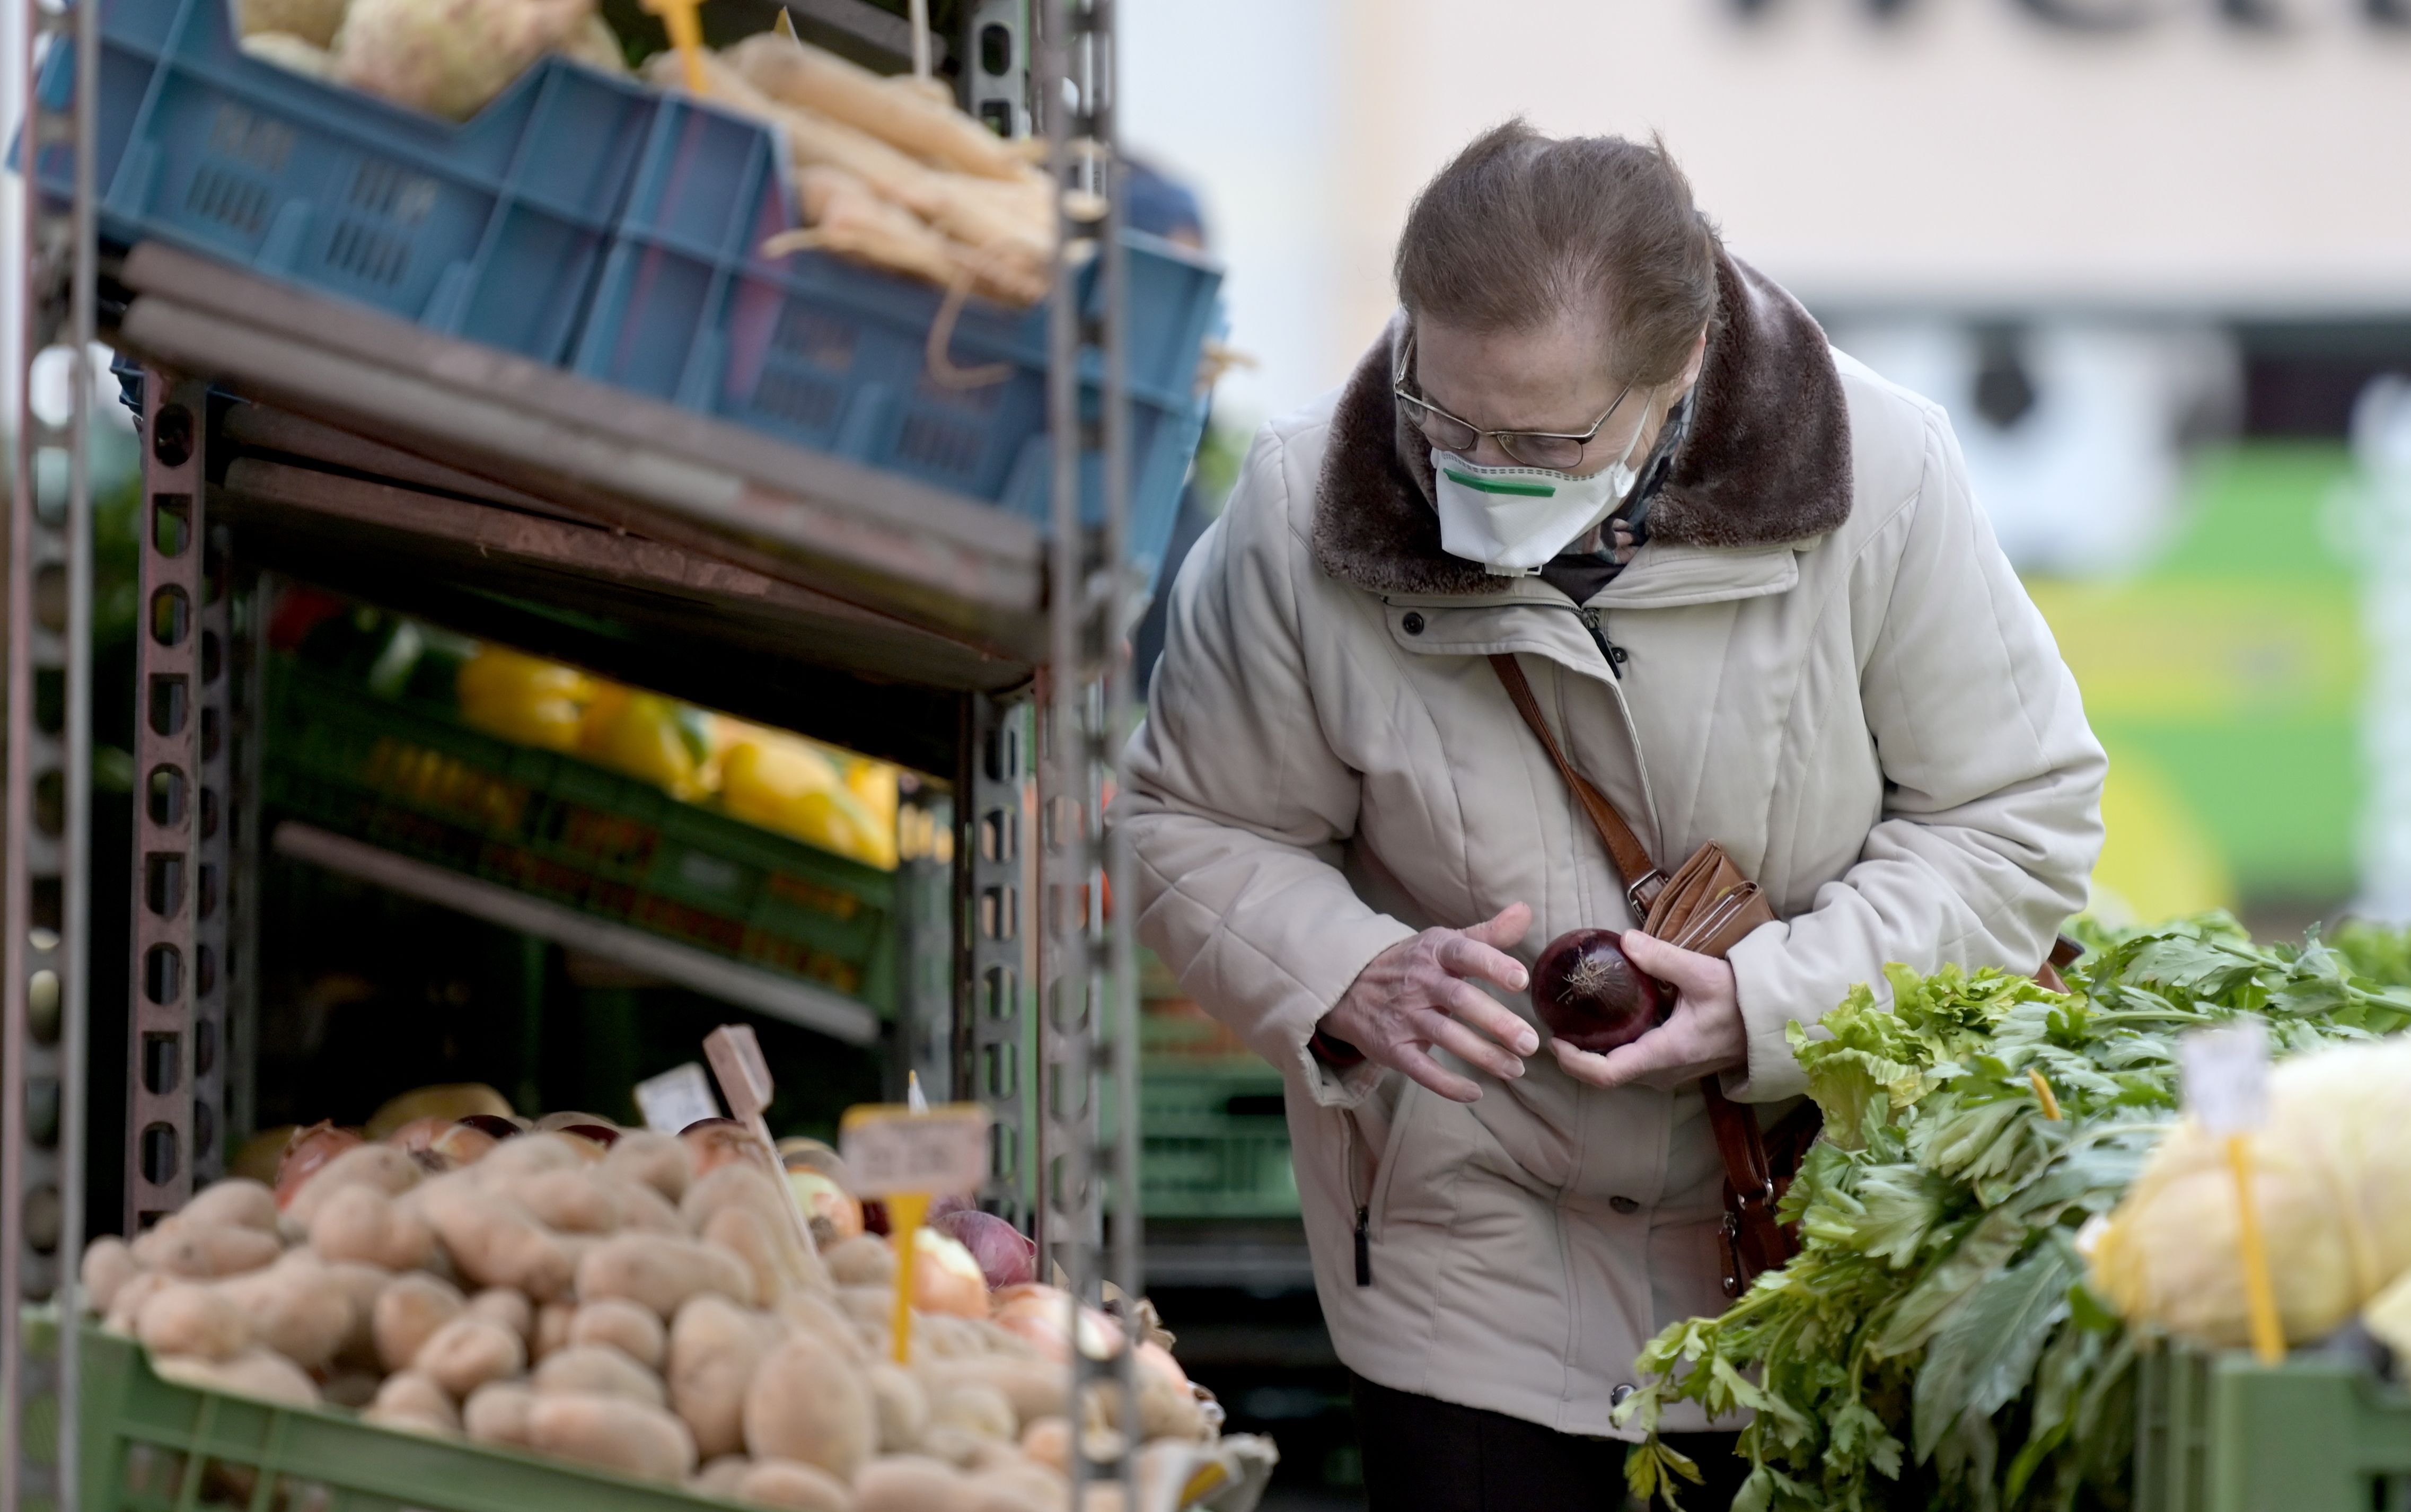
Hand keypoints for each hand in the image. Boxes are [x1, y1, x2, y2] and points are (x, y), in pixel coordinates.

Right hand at [1318, 904, 1537, 1102]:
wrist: (1348, 987)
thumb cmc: (1411, 964)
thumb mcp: (1443, 943)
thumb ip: (1487, 934)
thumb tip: (1525, 911)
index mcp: (1434, 952)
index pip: (1464, 953)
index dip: (1492, 965)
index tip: (1521, 980)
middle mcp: (1419, 982)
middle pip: (1460, 999)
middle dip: (1497, 1022)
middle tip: (1530, 1042)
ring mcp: (1403, 1016)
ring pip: (1445, 1035)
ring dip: (1483, 1055)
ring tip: (1516, 1069)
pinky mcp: (1391, 1047)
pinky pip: (1420, 1069)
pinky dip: (1447, 1083)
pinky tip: (1475, 1092)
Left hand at [1550, 930, 1745, 1091]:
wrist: (1774, 1021)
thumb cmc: (1741, 1000)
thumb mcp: (1702, 973)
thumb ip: (1661, 958)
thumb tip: (1625, 940)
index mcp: (1665, 1053)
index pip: (1608, 1073)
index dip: (1575, 1062)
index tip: (1555, 1039)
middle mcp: (1664, 1072)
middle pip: (1608, 1074)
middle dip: (1578, 1055)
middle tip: (1557, 1023)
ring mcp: (1671, 1072)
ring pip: (1622, 1070)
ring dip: (1595, 1052)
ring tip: (1575, 1021)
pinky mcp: (1676, 1064)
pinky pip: (1635, 1063)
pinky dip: (1614, 1048)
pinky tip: (1606, 1022)